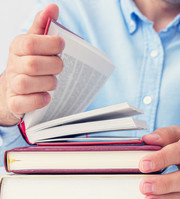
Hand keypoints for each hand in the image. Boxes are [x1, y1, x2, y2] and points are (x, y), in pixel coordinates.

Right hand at [0, 4, 63, 125]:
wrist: (16, 89)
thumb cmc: (31, 62)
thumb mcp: (36, 43)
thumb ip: (44, 25)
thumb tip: (52, 7)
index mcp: (18, 47)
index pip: (31, 42)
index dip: (50, 44)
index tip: (61, 45)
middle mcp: (13, 65)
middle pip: (33, 64)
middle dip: (53, 66)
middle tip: (59, 67)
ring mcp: (12, 84)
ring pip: (27, 83)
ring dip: (48, 83)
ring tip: (52, 82)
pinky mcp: (15, 102)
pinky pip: (24, 102)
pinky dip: (38, 100)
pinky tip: (46, 97)